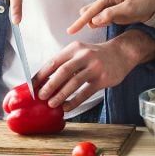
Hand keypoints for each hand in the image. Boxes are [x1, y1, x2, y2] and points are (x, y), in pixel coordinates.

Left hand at [33, 31, 154, 112]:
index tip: (33, 86)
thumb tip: (45, 81)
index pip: (53, 62)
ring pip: (74, 82)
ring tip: (52, 104)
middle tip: (41, 96)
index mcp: (74, 48)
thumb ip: (65, 63)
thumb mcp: (80, 52)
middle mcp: (84, 55)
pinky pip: (86, 92)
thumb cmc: (96, 55)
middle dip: (50, 85)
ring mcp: (94, 66)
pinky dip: (75, 101)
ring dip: (61, 95)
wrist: (121, 53)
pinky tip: (67, 107)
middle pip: (63, 71)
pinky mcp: (103, 78)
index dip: (41, 75)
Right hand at [66, 0, 154, 34]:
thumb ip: (111, 14)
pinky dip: (99, 23)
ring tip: (99, 27)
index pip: (90, 11)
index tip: (70, 31)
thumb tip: (94, 21)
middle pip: (88, 12)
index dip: (80, 22)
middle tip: (89, 30)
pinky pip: (101, 19)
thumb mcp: (129, 9)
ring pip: (94, 16)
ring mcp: (109, 7)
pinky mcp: (113, 13)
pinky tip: (103, 26)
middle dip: (85, 21)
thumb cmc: (144, 3)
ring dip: (93, 23)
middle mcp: (106, 0)